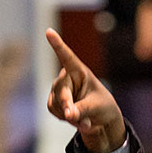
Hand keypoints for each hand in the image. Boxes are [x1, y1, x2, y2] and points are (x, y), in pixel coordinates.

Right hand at [46, 30, 127, 152]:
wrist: (100, 118)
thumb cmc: (102, 105)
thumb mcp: (97, 106)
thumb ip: (83, 109)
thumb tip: (68, 114)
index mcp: (80, 71)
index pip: (67, 57)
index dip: (57, 44)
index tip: (49, 31)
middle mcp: (66, 78)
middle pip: (60, 90)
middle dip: (67, 104)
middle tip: (72, 115)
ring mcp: (58, 90)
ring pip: (56, 104)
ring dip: (71, 116)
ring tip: (86, 120)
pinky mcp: (54, 102)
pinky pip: (55, 112)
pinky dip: (67, 119)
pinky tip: (78, 120)